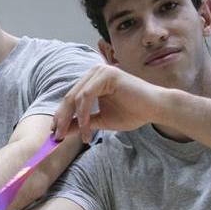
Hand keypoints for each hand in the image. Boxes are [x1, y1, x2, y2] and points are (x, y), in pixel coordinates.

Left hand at [52, 64, 171, 142]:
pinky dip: (83, 113)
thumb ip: (82, 123)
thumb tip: (62, 131)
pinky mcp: (107, 75)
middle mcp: (94, 73)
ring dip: (74, 120)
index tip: (55, 134)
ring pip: (76, 97)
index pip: (70, 99)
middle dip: (62, 119)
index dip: (61, 116)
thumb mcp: (101, 121)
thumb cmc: (133, 112)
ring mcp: (100, 72)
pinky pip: (87, 95)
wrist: (156, 108)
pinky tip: (86, 128)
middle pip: (69, 97)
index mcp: (91, 81)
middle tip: (58, 137)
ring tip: (81, 136)